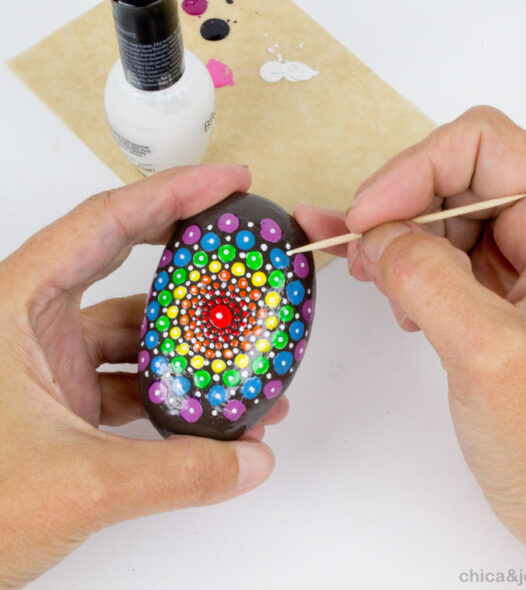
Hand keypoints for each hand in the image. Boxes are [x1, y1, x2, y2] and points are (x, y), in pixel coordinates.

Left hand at [0, 165, 287, 587]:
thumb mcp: (75, 483)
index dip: (173, 194)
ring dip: (191, 349)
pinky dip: (174, 394)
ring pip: (137, 337)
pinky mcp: (66, 403)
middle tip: (244, 252)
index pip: (105, 225)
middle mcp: (34, 326)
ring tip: (246, 360)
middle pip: (127, 268)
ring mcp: (52, 366)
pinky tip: (211, 413)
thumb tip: (252, 462)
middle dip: (191, 260)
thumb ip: (176, 472)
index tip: (229, 183)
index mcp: (15, 306)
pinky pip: (132, 382)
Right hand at [295, 107, 525, 587]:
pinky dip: (399, 263)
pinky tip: (384, 288)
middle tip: (352, 244)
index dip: (416, 170)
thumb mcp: (491, 358)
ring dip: (391, 233)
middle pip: (455, 177)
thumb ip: (430, 283)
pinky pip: (436, 258)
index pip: (484, 147)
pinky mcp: (489, 301)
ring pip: (440, 217)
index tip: (366, 216)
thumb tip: (378, 236)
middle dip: (395, 203)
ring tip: (362, 268)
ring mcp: (516, 271)